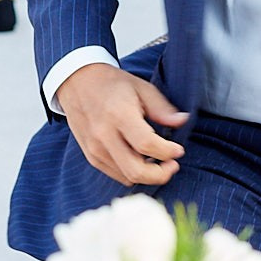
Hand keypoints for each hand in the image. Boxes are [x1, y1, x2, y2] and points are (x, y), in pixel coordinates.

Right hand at [55, 63, 190, 186]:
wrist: (78, 83)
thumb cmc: (112, 84)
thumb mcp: (142, 88)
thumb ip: (162, 108)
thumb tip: (182, 121)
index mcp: (119, 115)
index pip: (146, 144)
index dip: (167, 152)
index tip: (178, 150)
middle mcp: (104, 135)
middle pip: (135, 170)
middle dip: (160, 174)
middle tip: (172, 165)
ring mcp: (95, 148)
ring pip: (126, 177)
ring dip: (147, 175)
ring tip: (158, 160)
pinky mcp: (91, 156)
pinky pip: (116, 174)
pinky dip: (133, 173)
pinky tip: (142, 159)